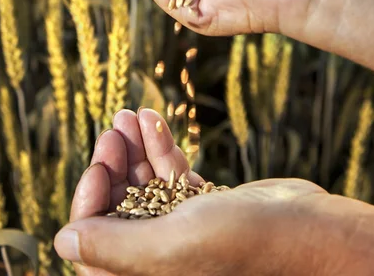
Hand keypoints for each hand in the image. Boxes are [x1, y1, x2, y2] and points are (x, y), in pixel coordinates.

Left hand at [54, 109, 373, 275]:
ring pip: (144, 182)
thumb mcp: (172, 247)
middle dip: (112, 164)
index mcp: (147, 275)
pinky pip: (172, 173)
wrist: (309, 230)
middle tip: (113, 129)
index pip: (95, 241)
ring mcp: (183, 226)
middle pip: (119, 205)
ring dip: (134, 147)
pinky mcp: (204, 204)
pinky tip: (151, 117)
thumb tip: (63, 241)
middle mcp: (161, 255)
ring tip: (127, 114)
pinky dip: (160, 145)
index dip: (89, 200)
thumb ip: (114, 247)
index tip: (98, 164)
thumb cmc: (246, 245)